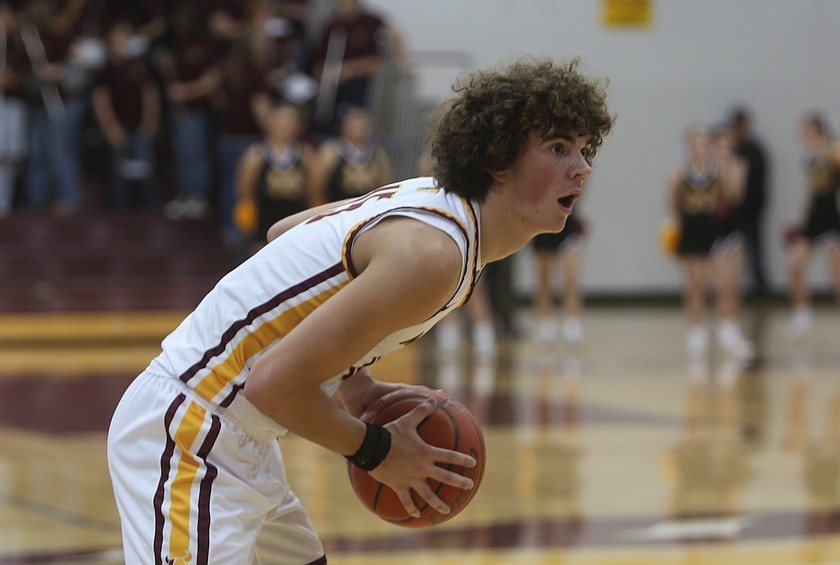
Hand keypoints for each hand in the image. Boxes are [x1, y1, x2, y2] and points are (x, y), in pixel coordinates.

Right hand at [367, 399, 475, 516]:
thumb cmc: (390, 433)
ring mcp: (411, 479)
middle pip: (445, 477)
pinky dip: (411, 508)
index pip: (449, 456)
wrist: (372, 448)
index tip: (473, 463)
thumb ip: (420, 411)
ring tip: (447, 510)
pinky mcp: (399, 486)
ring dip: (438, 503)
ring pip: (428, 494)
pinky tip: (416, 515)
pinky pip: (406, 500)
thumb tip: (431, 400)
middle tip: (470, 486)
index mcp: (426, 452)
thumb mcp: (407, 420)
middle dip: (459, 481)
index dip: (462, 459)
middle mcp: (421, 468)